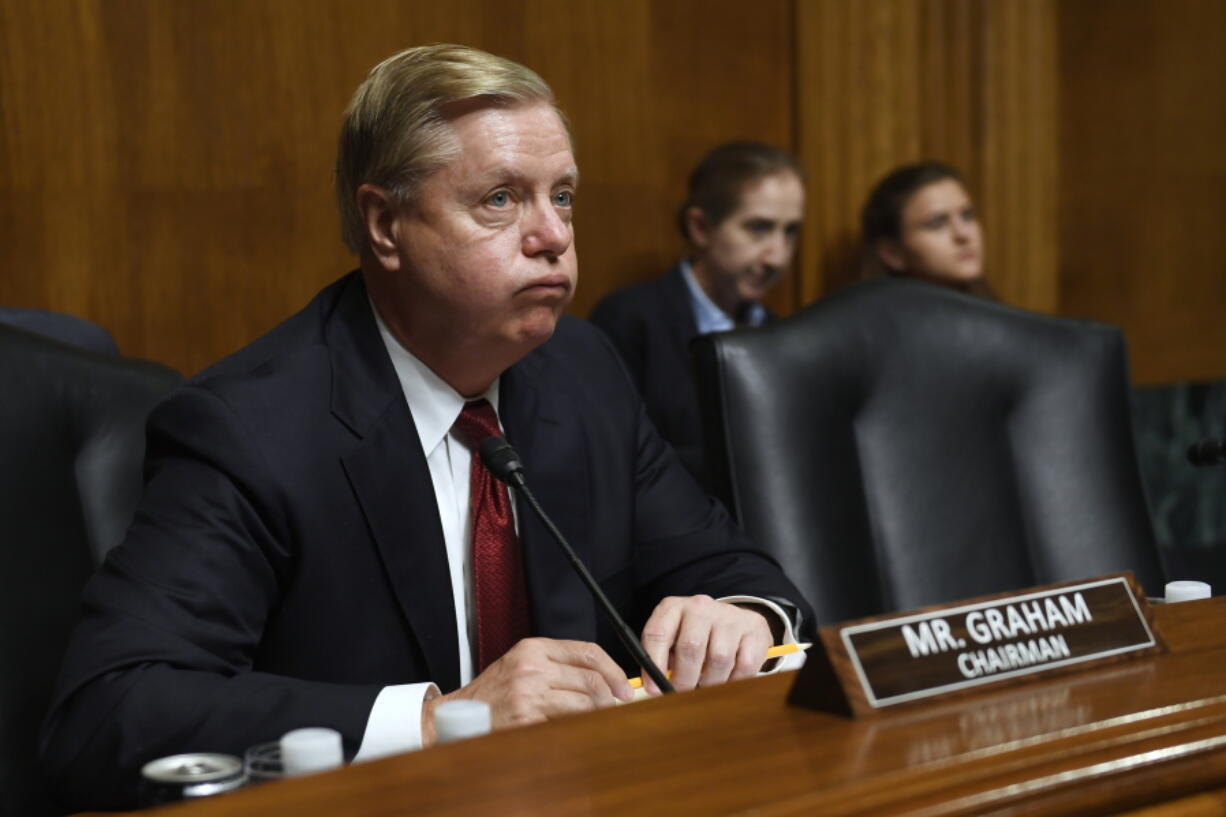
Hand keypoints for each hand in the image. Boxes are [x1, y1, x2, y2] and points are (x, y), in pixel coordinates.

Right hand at [421, 638, 631, 744]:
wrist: (458, 714)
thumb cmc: (494, 691)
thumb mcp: (522, 663)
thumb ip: (557, 664)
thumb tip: (601, 677)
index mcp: (533, 648)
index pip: (588, 651)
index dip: (613, 670)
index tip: (623, 686)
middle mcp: (532, 667)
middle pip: (590, 679)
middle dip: (609, 697)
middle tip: (615, 706)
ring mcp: (529, 694)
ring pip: (583, 704)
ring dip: (596, 714)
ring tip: (596, 719)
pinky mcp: (527, 720)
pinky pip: (566, 725)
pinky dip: (577, 729)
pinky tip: (575, 730)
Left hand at [640, 595, 771, 693]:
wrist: (733, 619)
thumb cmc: (695, 635)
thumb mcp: (673, 639)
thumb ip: (662, 659)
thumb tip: (655, 688)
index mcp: (674, 608)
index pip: (657, 633)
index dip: (653, 664)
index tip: (653, 689)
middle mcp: (700, 607)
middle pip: (691, 646)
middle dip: (685, 678)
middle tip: (683, 694)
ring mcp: (729, 615)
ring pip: (719, 658)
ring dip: (711, 682)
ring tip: (706, 687)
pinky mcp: (753, 627)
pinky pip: (744, 664)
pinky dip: (735, 680)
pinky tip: (728, 680)